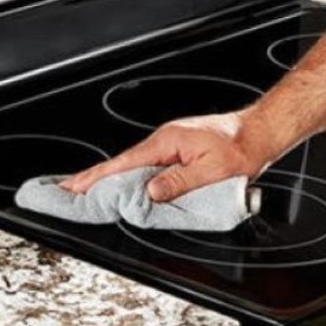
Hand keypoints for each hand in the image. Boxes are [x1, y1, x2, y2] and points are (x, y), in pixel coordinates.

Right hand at [60, 108, 278, 201]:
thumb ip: (179, 182)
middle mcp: (164, 141)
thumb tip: (150, 192)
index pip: (124, 164)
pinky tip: (121, 186)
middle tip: (67, 190)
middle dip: (93, 177)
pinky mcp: (175, 151)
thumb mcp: (212, 171)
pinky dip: (128, 176)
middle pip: (121, 163)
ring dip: (109, 179)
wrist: (258, 133)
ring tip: (86, 191)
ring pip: (132, 165)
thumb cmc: (240, 148)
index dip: (96, 178)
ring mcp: (169, 145)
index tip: (74, 187)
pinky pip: (145, 165)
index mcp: (168, 142)